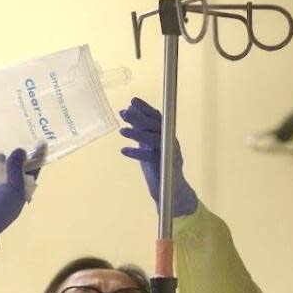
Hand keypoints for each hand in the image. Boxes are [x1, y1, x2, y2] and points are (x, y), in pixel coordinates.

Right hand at [0, 147, 41, 251]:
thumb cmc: (0, 209)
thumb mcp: (13, 190)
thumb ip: (16, 170)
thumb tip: (21, 150)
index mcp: (23, 190)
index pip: (33, 171)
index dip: (38, 158)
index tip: (42, 142)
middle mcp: (11, 185)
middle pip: (19, 165)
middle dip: (21, 153)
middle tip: (23, 133)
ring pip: (4, 165)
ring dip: (6, 155)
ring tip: (7, 138)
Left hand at [119, 98, 197, 217]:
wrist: (171, 191)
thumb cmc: (158, 166)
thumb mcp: (147, 145)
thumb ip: (141, 130)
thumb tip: (130, 113)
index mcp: (166, 134)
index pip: (157, 117)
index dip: (145, 108)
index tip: (132, 101)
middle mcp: (169, 141)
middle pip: (155, 125)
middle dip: (139, 117)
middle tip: (123, 113)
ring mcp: (168, 153)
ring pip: (154, 139)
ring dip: (137, 133)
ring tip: (122, 131)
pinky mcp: (164, 166)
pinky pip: (150, 157)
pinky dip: (137, 153)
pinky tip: (124, 151)